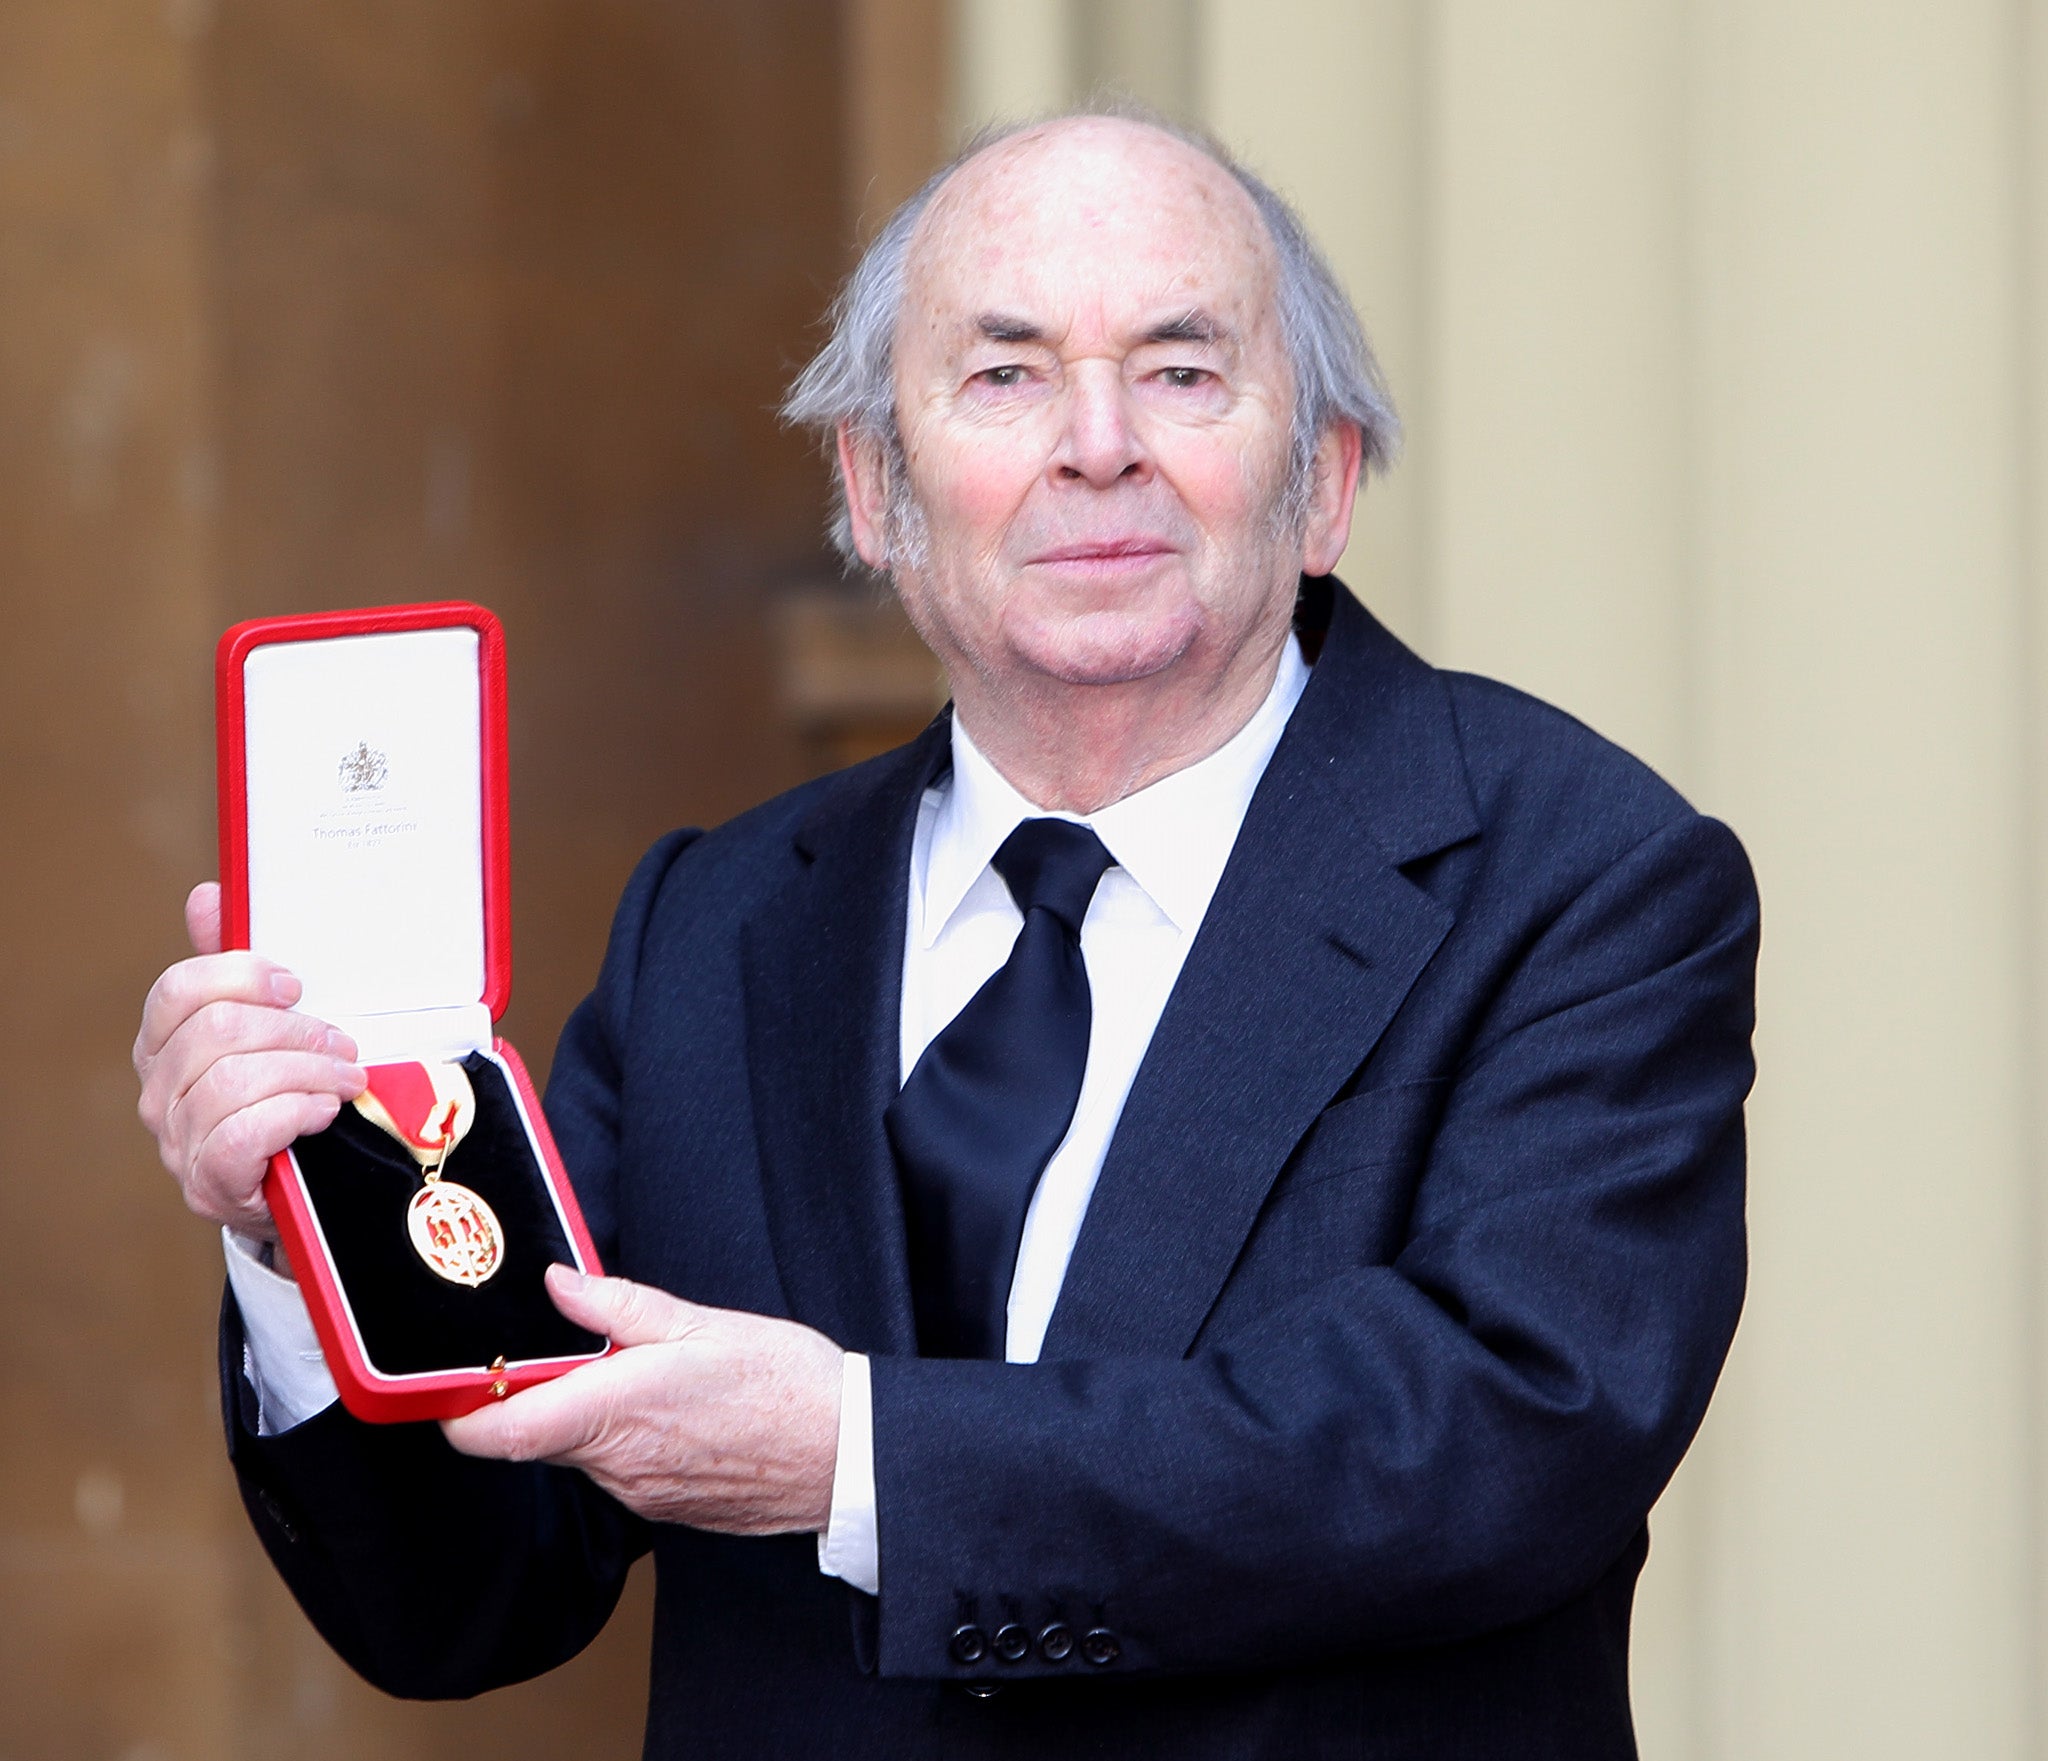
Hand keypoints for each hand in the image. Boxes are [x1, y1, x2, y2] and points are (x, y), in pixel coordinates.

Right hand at [133, 882, 366, 1238]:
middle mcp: (159, 1089)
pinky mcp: (208, 1182)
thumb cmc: (280, 1093)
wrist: (294, 1186)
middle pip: (218, 1032)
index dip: (241, 975)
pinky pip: (243, 1134)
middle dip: (297, 1032)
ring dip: (309, 1073)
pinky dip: (293, 1114)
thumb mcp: (266, 1028)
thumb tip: (209, 894)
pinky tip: (324, 1112)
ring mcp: (177, 1140)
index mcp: (163, 1041)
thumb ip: (235, 966)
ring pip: (235, 1080)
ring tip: (349, 1079)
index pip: (179, 989)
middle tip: (345, 1044)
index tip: (297, 984)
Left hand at [443, 1267, 844, 1535]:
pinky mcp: (663, 1509)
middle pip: (532, 1437)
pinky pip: (617, 1471)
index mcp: (614, 1411)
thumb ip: (618, 1305)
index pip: (497, 1432)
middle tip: (557, 1347)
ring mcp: (638, 1493)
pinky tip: (666, 1409)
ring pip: (577, 1453)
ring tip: (628, 1371)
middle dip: (533, 1395)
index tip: (455, 1378)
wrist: (847, 1455)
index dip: (459, 1410)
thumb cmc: (785, 1384)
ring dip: (583, 1415)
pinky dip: (620, 1439)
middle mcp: (615, 1464)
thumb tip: (558, 1284)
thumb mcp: (701, 1323)